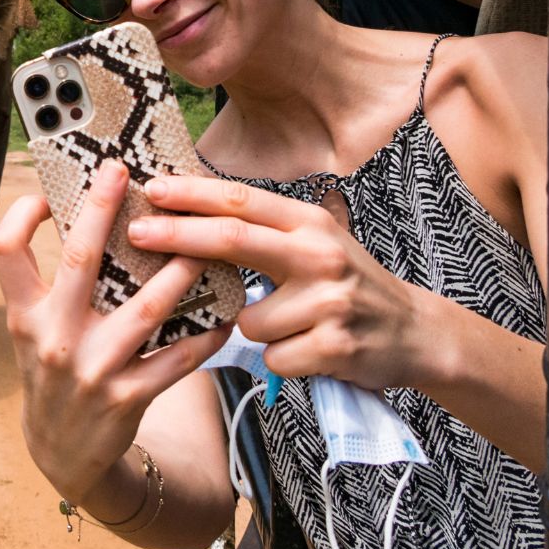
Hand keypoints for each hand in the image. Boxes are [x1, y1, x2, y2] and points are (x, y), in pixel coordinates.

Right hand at [0, 160, 231, 504]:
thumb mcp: (36, 333)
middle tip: (124, 170)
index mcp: (26, 316)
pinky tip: (226, 313)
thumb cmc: (53, 373)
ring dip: (180, 269)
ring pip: (147, 306)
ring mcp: (93, 369)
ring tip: (204, 242)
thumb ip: (54, 287)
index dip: (23, 212)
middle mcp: (54, 338)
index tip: (50, 190)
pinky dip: (207, 333)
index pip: (7, 250)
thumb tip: (95, 219)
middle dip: (102, 208)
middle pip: (79, 259)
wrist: (61, 454)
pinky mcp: (129, 397)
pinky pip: (179, 357)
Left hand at [131, 174, 435, 392]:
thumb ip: (263, 231)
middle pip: (233, 240)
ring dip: (255, 331)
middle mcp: (320, 254)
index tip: (151, 188)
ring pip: (248, 321)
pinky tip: (309, 352)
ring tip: (292, 328)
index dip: (192, 194)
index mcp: (309, 223)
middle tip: (135, 232)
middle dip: (178, 235)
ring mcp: (328, 301)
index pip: (241, 201)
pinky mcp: (334, 347)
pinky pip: (273, 358)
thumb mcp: (314, 242)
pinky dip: (281, 361)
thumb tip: (189, 213)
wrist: (413, 332)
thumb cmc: (346, 284)